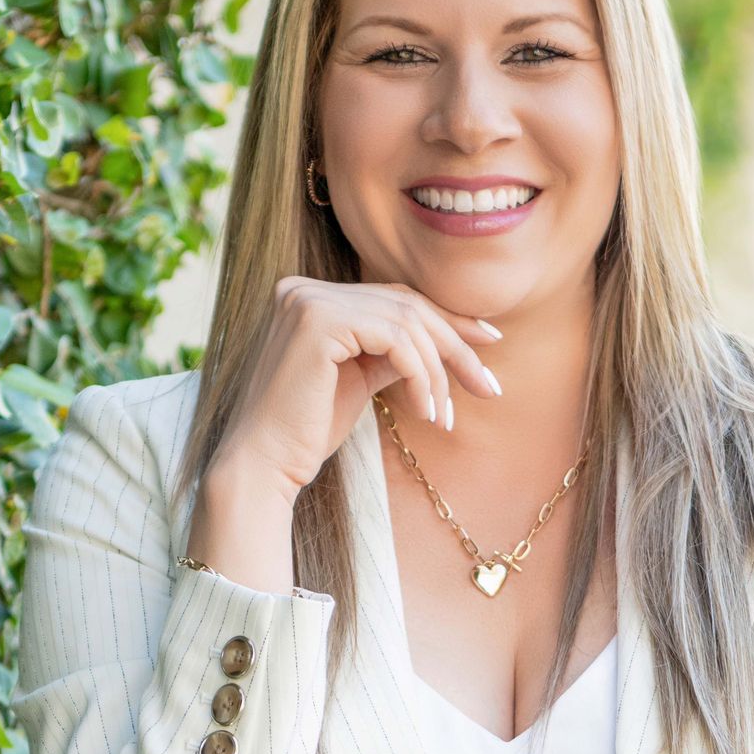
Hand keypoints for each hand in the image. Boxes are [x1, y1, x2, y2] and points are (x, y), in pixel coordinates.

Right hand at [205, 275, 503, 510]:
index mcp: (309, 297)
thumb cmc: (307, 431)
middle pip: (406, 306)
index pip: (394, 299)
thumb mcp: (359, 379)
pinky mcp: (318, 322)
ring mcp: (307, 300)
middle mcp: (304, 289)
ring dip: (438, 373)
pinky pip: (396, 340)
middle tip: (489, 388)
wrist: (264, 465)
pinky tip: (426, 412)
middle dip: (455, 347)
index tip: (488, 345)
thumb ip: (393, 351)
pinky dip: (421, 376)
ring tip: (445, 417)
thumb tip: (449, 340)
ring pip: (407, 323)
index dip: (446, 321)